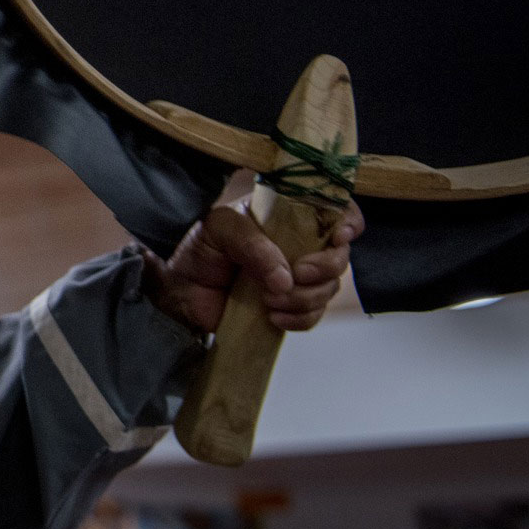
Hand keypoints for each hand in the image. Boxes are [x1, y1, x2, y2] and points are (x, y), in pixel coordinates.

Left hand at [142, 179, 364, 334]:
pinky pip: (313, 316)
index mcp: (287, 217)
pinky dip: (299, 319)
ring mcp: (297, 278)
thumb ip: (252, 245)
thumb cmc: (200, 248)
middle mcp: (299, 246)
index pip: (334, 210)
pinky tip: (273, 316)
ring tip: (267, 299)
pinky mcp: (290, 307)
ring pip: (329, 289)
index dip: (348, 221)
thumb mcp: (220, 229)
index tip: (339, 236)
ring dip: (304, 298)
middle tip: (295, 275)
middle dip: (324, 268)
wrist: (180, 289)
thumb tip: (286, 279)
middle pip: (340, 256)